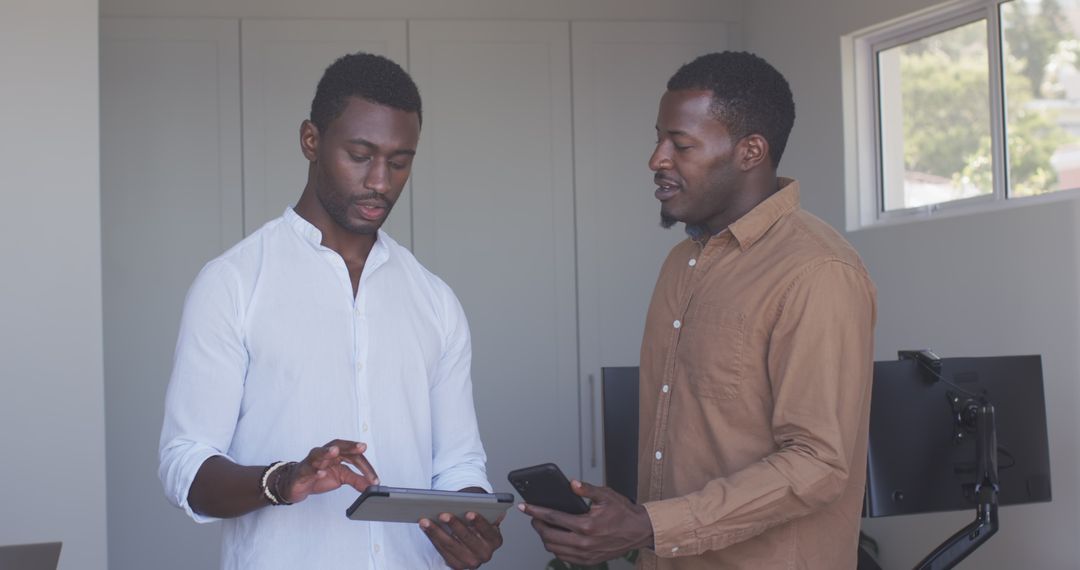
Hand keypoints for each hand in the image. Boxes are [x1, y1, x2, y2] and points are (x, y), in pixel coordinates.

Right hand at [277, 439, 378, 503]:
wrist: (297, 484)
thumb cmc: (319, 475)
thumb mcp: (341, 478)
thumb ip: (356, 479)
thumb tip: (372, 485)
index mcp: (337, 454)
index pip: (354, 455)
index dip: (365, 467)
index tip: (374, 479)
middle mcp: (325, 454)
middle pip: (338, 446)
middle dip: (350, 446)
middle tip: (361, 447)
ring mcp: (313, 461)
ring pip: (319, 454)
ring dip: (327, 452)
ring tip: (335, 451)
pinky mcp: (303, 472)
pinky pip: (309, 470)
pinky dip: (316, 471)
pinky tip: (321, 472)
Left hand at [420, 492, 503, 569]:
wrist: (473, 541)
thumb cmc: (478, 524)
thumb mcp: (486, 517)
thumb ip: (489, 512)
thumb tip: (496, 511)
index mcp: (495, 540)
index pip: (488, 530)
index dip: (479, 522)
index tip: (469, 513)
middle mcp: (485, 553)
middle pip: (467, 538)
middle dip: (454, 525)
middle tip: (443, 514)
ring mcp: (470, 562)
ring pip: (451, 545)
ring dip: (436, 532)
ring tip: (426, 520)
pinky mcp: (457, 565)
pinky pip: (442, 551)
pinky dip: (432, 538)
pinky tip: (426, 528)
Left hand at [519, 480, 652, 565]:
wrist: (639, 531)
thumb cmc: (623, 513)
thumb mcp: (606, 495)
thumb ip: (586, 489)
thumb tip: (571, 484)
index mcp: (586, 525)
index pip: (552, 518)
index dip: (535, 511)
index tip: (525, 507)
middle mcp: (584, 543)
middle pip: (548, 536)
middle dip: (537, 525)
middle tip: (535, 516)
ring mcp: (585, 554)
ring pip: (554, 549)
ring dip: (545, 538)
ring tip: (544, 526)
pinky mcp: (588, 561)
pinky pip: (564, 557)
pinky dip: (556, 548)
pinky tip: (556, 538)